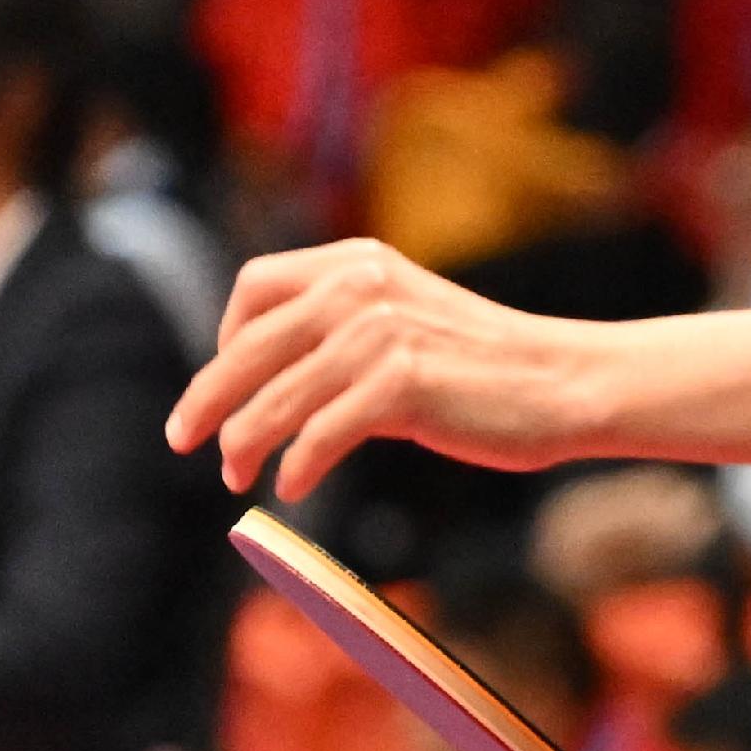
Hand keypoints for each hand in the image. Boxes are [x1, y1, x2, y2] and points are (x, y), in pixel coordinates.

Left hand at [168, 240, 597, 498]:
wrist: (566, 382)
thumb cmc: (485, 367)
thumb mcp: (407, 323)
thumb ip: (343, 331)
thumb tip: (266, 382)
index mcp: (360, 263)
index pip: (256, 287)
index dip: (225, 339)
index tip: (223, 385)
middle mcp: (364, 287)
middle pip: (248, 345)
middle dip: (205, 400)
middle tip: (183, 440)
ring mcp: (382, 333)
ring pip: (276, 398)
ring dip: (244, 443)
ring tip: (238, 477)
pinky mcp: (403, 382)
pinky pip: (320, 434)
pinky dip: (298, 466)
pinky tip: (294, 487)